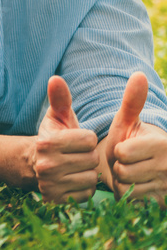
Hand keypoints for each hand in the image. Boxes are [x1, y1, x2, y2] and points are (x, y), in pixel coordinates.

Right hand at [34, 76, 97, 202]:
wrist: (33, 164)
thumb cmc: (53, 138)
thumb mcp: (56, 118)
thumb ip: (60, 99)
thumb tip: (56, 78)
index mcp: (46, 142)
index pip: (89, 139)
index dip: (86, 138)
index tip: (76, 140)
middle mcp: (46, 165)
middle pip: (91, 160)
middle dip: (87, 156)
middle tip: (75, 155)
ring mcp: (50, 184)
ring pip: (91, 178)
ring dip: (87, 173)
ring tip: (74, 168)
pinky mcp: (55, 200)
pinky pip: (86, 194)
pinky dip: (83, 188)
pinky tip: (72, 181)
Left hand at [104, 72, 166, 202]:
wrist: (146, 169)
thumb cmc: (132, 142)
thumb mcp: (129, 121)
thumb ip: (132, 102)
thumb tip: (139, 74)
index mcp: (162, 145)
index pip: (122, 153)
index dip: (117, 151)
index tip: (125, 149)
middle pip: (123, 172)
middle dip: (118, 168)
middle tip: (126, 164)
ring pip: (127, 189)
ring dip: (122, 183)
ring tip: (130, 175)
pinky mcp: (162, 204)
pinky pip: (132, 203)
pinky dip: (128, 198)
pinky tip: (134, 188)